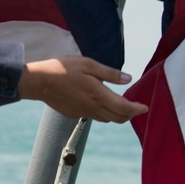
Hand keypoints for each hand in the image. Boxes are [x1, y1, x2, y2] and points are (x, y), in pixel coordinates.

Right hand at [19, 55, 148, 121]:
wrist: (40, 82)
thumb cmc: (64, 69)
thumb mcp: (89, 64)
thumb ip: (110, 73)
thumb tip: (128, 79)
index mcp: (99, 95)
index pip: (125, 108)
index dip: (137, 109)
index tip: (145, 107)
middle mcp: (93, 107)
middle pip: (118, 118)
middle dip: (130, 114)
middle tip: (136, 107)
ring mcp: (83, 113)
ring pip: (106, 119)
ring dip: (117, 115)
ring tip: (121, 106)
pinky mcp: (74, 114)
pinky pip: (93, 116)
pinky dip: (102, 112)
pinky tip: (99, 103)